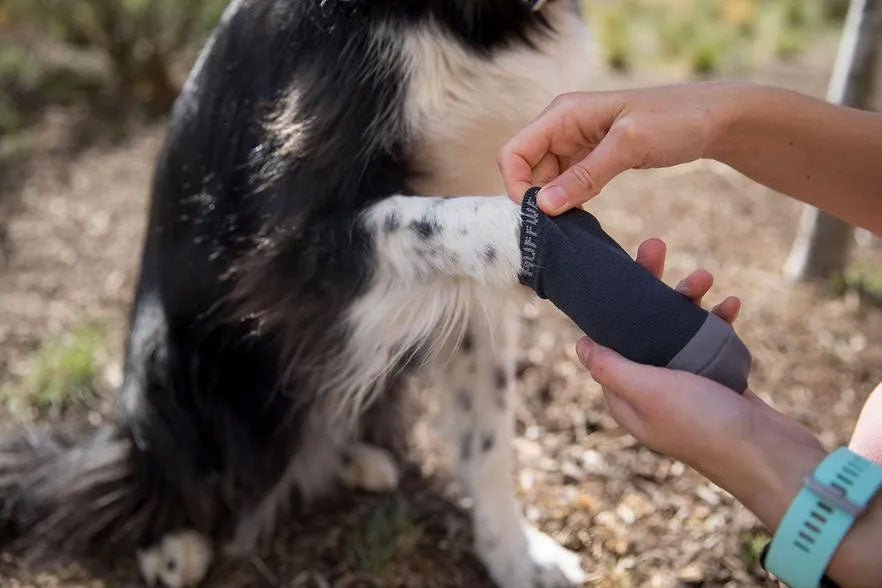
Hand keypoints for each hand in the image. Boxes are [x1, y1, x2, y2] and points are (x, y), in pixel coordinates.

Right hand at [497, 83, 740, 213]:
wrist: (714, 118)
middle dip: (535, 199)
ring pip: (544, 181)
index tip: (536, 214)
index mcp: (562, 114)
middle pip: (525, 170)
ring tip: (573, 224)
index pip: (513, 152)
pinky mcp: (590, 159)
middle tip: (557, 227)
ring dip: (553, 204)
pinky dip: (570, 202)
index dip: (515, 185)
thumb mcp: (629, 146)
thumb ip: (585, 175)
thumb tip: (543, 206)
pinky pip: (566, 184)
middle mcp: (562, 127)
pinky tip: (586, 215)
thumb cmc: (675, 119)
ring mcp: (575, 144)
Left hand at [575, 239, 824, 530]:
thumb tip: (579, 344)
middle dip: (651, 287)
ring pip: (677, 329)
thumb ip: (611, 367)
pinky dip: (718, 321)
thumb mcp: (648, 391)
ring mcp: (685, 385)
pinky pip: (710, 341)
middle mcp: (651, 389)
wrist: (770, 456)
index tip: (620, 267)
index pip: (608, 340)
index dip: (612, 304)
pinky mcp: (717, 381)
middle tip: (656, 247)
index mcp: (626, 396)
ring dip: (689, 299)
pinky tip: (731, 304)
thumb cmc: (704, 425)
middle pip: (641, 328)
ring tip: (705, 276)